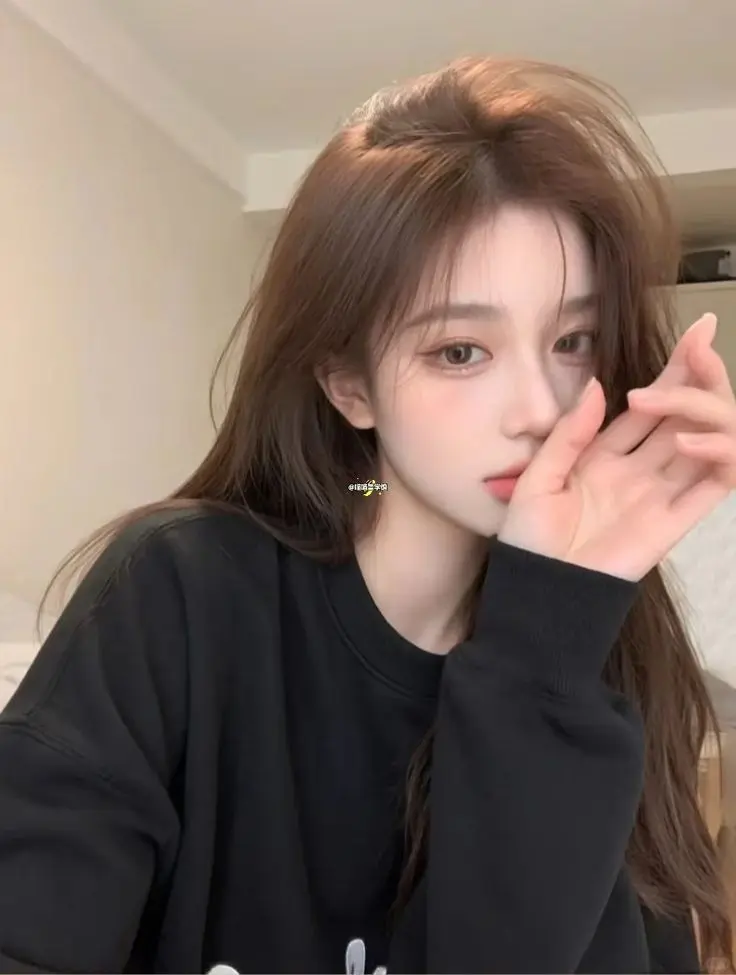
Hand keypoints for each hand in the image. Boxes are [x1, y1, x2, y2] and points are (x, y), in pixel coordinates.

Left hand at [498, 314, 735, 581]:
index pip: (652, 405)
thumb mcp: (538, 477)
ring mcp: (660, 495)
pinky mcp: (674, 524)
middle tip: (700, 346)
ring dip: (709, 409)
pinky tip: (692, 441)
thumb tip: (595, 385)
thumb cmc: (529, 541)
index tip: (699, 330)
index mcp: (604, 456)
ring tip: (686, 396)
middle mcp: (638, 470)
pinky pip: (716, 485)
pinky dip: (719, 457)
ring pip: (708, 441)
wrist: (538, 591)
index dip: (677, 368)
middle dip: (701, 376)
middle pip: (685, 415)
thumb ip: (568, 433)